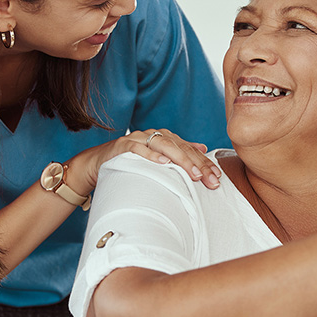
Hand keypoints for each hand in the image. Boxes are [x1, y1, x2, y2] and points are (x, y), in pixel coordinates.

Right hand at [66, 129, 221, 195]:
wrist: (98, 162)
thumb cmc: (130, 163)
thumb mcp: (157, 159)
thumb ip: (178, 152)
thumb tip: (202, 148)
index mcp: (165, 138)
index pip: (189, 150)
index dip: (204, 163)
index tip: (218, 178)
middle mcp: (154, 135)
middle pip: (181, 148)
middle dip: (198, 165)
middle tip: (211, 180)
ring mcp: (138, 139)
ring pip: (164, 146)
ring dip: (180, 160)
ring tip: (193, 173)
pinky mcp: (123, 145)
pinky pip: (139, 149)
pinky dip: (151, 155)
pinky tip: (164, 163)